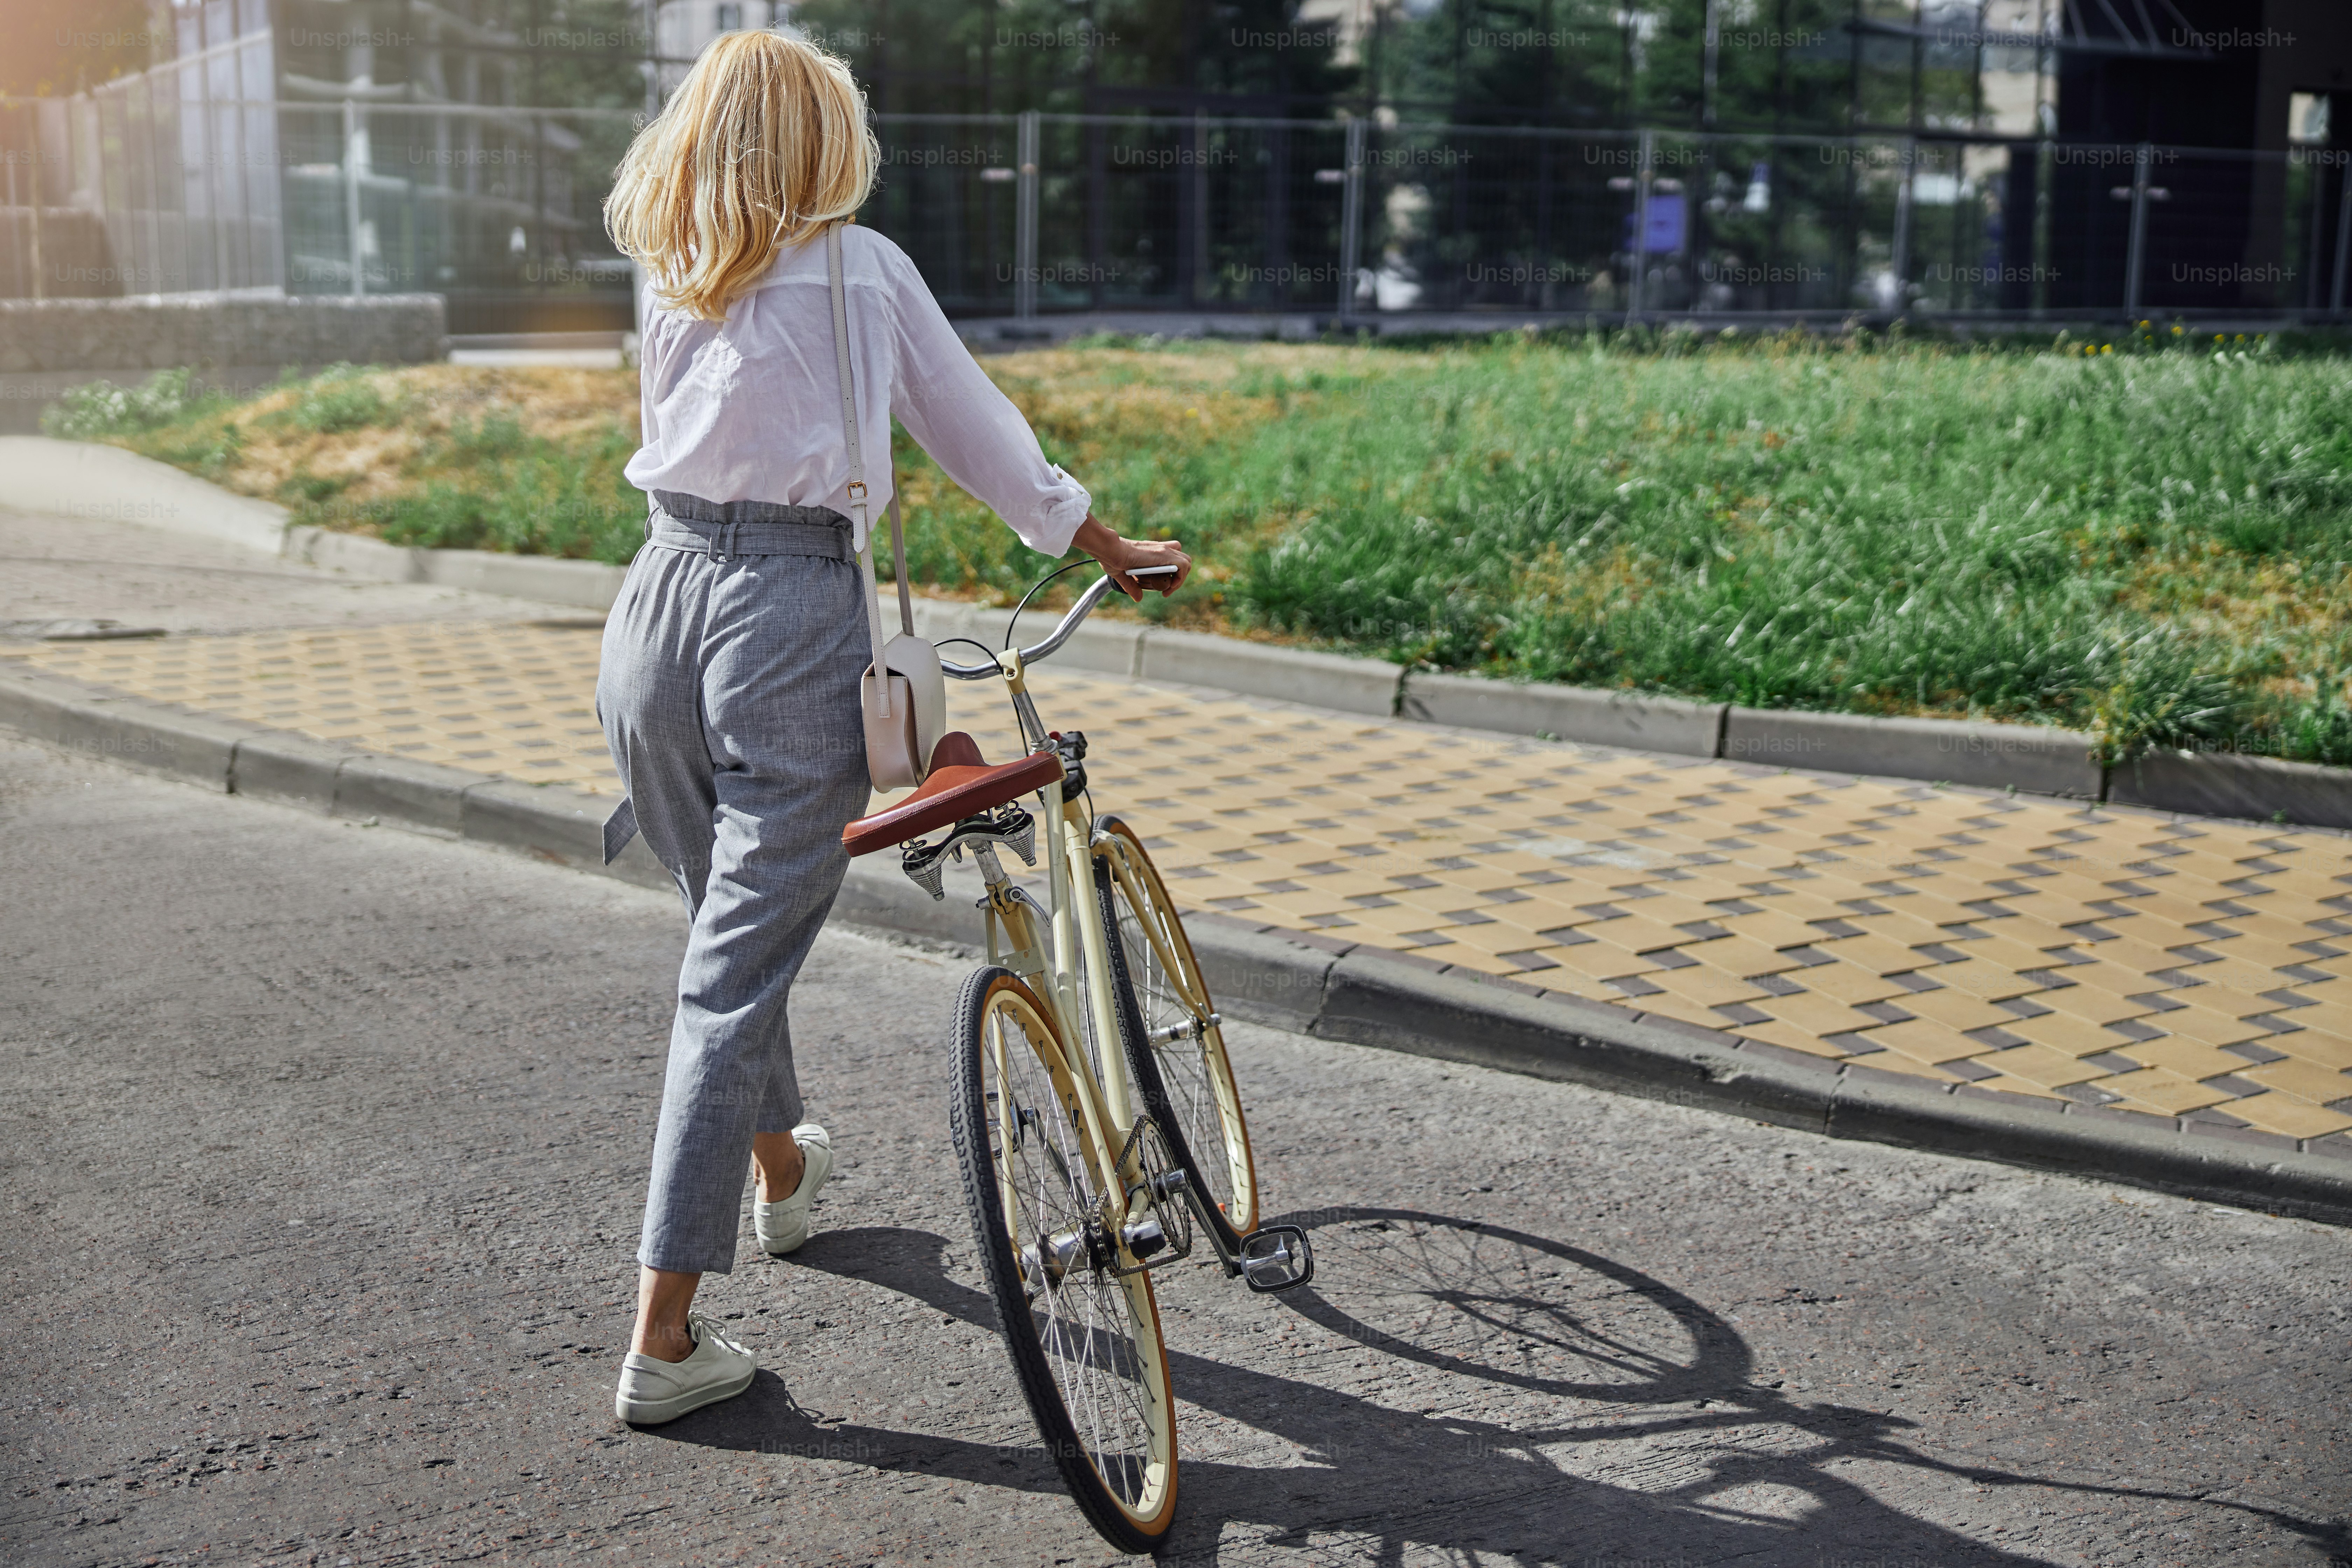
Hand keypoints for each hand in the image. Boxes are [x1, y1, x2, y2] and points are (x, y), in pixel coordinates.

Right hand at [1072, 514, 1190, 601]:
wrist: (1110, 550)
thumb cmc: (1111, 559)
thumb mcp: (1123, 575)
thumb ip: (1132, 586)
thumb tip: (1138, 599)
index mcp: (1153, 550)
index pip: (1174, 555)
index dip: (1174, 571)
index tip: (1164, 585)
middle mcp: (1161, 548)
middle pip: (1183, 560)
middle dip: (1180, 576)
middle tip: (1167, 588)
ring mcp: (1164, 550)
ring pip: (1186, 562)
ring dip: (1181, 578)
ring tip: (1168, 589)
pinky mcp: (1164, 554)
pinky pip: (1183, 565)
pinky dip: (1180, 578)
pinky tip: (1168, 587)